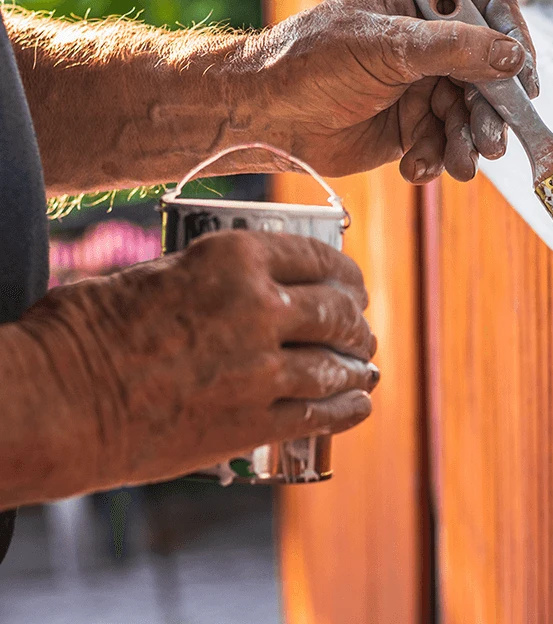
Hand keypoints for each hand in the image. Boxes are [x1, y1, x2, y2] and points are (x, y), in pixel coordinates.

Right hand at [11, 231, 377, 499]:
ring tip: (364, 365)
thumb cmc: (92, 327)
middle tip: (360, 327)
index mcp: (236, 259)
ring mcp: (261, 370)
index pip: (316, 256)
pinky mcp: (252, 424)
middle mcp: (259, 308)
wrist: (60, 400)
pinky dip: (348, 408)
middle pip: (335, 311)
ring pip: (335, 364)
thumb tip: (257, 285)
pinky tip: (360, 403)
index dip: (345, 272)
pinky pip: (319, 415)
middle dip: (356, 320)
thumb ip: (219, 277)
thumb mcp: (163, 273)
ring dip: (357, 364)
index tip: (353, 284)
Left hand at [260, 0, 537, 182]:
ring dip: (466, 143)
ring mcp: (421, 83)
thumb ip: (452, 49)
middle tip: (491, 142)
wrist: (268, 116)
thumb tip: (511, 56)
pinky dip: (436, 159)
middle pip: (486, 72)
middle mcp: (427, 39)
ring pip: (468, 114)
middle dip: (489, 111)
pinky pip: (443, 142)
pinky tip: (416, 167)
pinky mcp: (412, 124)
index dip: (512, 43)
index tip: (523, 80)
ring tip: (458, 164)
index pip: (488, 10)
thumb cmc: (310, 62)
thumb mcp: (385, 46)